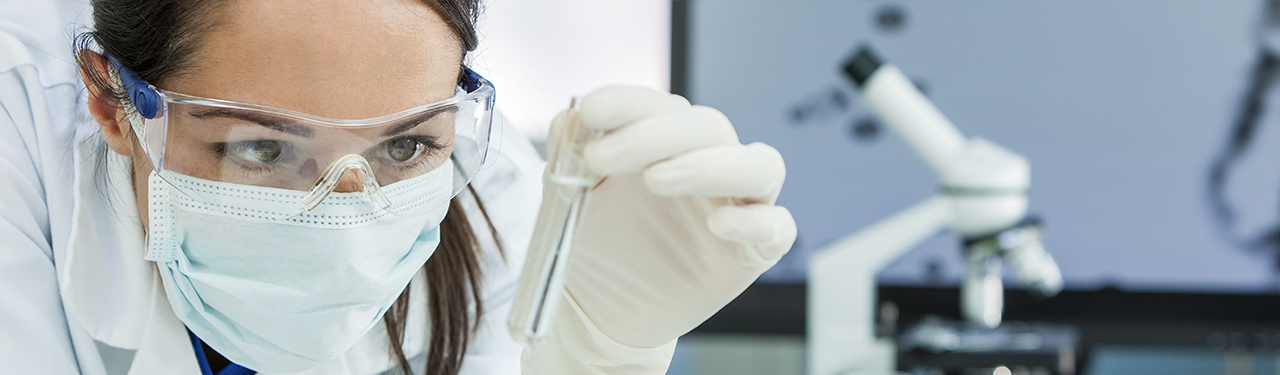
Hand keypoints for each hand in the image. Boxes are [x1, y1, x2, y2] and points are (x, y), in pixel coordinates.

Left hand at [560, 86, 796, 347]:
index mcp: (668, 143)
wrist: (599, 311)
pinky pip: (778, 228)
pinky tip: (717, 225)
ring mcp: (737, 207)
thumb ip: (570, 153)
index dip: (630, 102)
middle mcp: (709, 166)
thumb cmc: (594, 244)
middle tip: (600, 158)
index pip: (664, 106)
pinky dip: (755, 221)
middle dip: (654, 135)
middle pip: (710, 127)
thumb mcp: (569, 195)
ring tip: (655, 180)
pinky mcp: (753, 253)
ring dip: (710, 164)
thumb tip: (572, 114)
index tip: (592, 110)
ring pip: (759, 166)